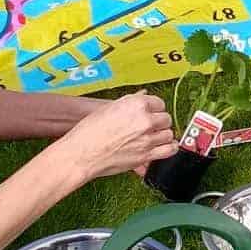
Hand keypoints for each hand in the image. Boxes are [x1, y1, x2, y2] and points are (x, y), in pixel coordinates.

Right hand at [56, 91, 175, 181]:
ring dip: (163, 135)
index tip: (152, 112)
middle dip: (159, 122)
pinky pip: (169, 150)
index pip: (159, 103)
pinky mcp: (146, 155)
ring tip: (154, 136)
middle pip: (166, 118)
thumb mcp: (108, 108)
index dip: (154, 108)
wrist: (81, 154)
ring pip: (169, 134)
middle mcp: (144, 120)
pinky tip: (164, 146)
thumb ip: (130, 101)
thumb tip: (142, 94)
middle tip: (151, 125)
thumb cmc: (89, 132)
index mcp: (136, 105)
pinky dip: (169, 148)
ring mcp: (147, 139)